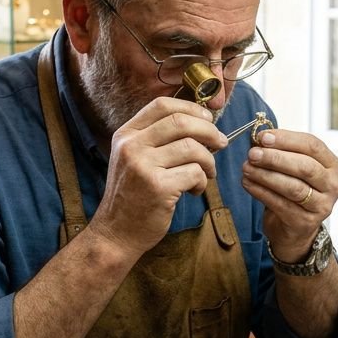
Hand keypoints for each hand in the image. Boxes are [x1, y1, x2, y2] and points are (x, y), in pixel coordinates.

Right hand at [88, 97, 226, 258]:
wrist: (116, 232)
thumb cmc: (133, 195)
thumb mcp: (134, 159)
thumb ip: (157, 138)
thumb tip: (201, 122)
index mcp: (126, 134)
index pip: (162, 104)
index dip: (191, 108)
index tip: (208, 119)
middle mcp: (131, 146)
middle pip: (181, 121)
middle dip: (209, 131)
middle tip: (220, 143)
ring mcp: (143, 167)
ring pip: (192, 148)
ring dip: (209, 160)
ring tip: (207, 173)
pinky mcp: (158, 188)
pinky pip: (194, 173)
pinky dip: (202, 181)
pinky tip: (195, 190)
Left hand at [242, 129, 337, 261]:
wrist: (294, 229)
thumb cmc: (293, 190)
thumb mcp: (292, 168)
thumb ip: (280, 151)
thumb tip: (259, 138)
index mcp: (331, 165)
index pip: (312, 145)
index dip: (286, 139)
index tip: (263, 137)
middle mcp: (331, 185)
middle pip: (305, 167)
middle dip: (275, 158)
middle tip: (252, 154)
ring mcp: (321, 205)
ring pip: (293, 187)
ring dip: (266, 176)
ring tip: (247, 168)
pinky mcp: (305, 222)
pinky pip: (280, 204)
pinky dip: (261, 192)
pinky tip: (248, 183)